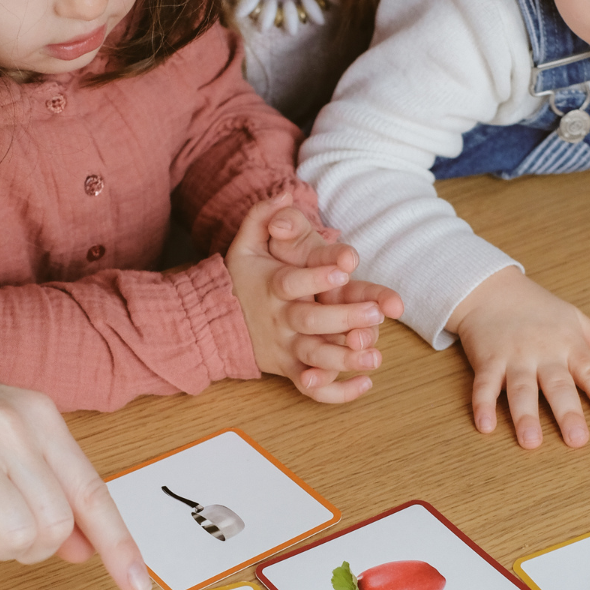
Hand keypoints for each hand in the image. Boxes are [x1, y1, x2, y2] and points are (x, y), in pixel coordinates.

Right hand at [0, 308, 150, 589]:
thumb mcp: (7, 436)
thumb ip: (49, 487)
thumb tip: (84, 547)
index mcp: (41, 418)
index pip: (93, 492)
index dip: (119, 544)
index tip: (138, 583)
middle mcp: (12, 429)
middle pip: (57, 525)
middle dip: (37, 547)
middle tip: (6, 530)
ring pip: (18, 539)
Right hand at [225, 193, 396, 401]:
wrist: (215, 324)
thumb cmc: (242, 280)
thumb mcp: (244, 245)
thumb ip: (262, 217)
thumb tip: (283, 195)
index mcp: (272, 287)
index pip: (293, 281)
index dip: (317, 275)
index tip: (345, 266)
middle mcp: (280, 320)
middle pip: (310, 322)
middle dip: (343, 318)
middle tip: (375, 313)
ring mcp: (286, 348)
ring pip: (315, 359)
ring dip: (345, 359)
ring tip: (375, 354)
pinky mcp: (291, 370)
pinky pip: (313, 389)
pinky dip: (338, 393)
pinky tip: (365, 384)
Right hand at [447, 267, 589, 448]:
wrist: (491, 289)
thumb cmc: (537, 307)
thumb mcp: (575, 319)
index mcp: (569, 345)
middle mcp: (543, 353)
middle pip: (557, 385)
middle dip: (567, 413)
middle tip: (577, 440)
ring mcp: (514, 357)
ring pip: (521, 389)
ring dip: (525, 415)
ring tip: (531, 441)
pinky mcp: (488, 360)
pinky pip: (485, 385)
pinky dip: (483, 404)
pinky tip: (485, 426)